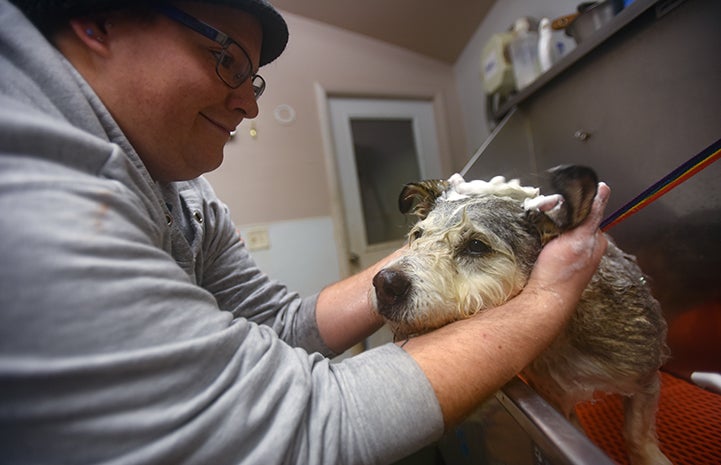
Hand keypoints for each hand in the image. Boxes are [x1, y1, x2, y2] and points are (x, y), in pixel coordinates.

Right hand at [525, 182, 609, 303]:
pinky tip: (531, 232)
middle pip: (567, 217)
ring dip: (542, 220)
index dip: (568, 203)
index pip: (583, 210)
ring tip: (533, 218)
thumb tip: (604, 188)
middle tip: (540, 210)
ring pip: (554, 225)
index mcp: (595, 239)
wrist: (542, 299)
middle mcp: (582, 245)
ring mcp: (565, 252)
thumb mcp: (581, 237)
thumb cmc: (563, 272)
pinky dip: (537, 231)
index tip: (553, 202)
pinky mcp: (550, 258)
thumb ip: (592, 213)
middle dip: (553, 211)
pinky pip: (544, 237)